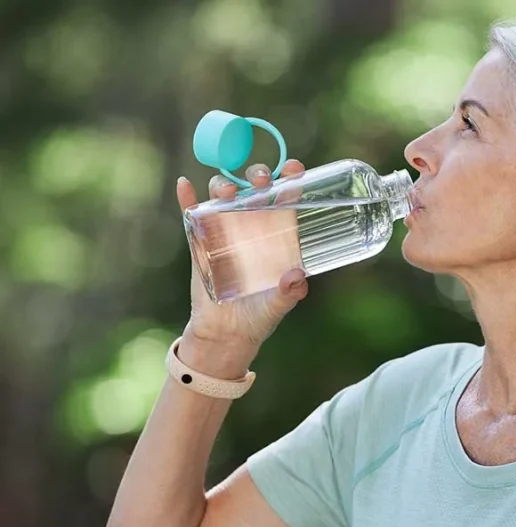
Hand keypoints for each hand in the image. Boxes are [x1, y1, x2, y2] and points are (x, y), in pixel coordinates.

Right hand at [176, 160, 307, 370]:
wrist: (225, 334)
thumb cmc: (258, 317)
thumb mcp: (278, 305)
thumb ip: (289, 293)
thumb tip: (297, 277)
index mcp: (277, 236)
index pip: (285, 200)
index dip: (290, 180)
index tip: (295, 168)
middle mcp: (252, 227)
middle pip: (254, 190)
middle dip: (257, 176)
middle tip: (260, 179)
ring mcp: (225, 232)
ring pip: (224, 197)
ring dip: (224, 186)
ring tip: (226, 191)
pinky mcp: (200, 243)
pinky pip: (191, 216)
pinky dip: (186, 199)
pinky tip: (184, 185)